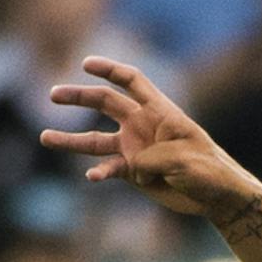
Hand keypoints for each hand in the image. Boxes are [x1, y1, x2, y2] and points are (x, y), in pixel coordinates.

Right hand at [41, 59, 260, 223]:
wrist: (217, 196)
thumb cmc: (208, 170)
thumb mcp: (183, 159)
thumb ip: (153, 157)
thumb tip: (131, 167)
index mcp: (158, 110)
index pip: (130, 81)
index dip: (109, 70)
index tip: (85, 64)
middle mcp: (141, 124)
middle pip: (104, 103)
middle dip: (78, 97)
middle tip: (53, 95)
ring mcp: (134, 148)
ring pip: (95, 139)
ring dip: (71, 140)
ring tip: (45, 138)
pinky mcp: (134, 172)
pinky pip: (109, 169)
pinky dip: (99, 173)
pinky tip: (91, 177)